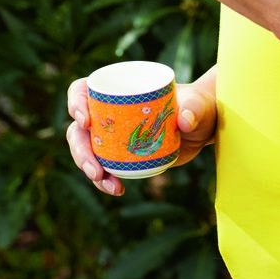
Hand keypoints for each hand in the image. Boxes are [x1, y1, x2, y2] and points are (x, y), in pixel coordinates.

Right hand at [65, 66, 217, 197]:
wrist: (204, 127)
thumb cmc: (198, 105)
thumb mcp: (197, 104)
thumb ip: (194, 107)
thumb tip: (184, 120)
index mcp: (118, 89)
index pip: (83, 90)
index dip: (75, 102)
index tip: (85, 120)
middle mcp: (109, 111)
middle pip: (79, 128)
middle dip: (80, 150)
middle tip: (94, 169)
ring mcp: (112, 134)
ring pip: (87, 150)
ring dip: (88, 168)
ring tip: (106, 183)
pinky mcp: (120, 154)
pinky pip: (103, 167)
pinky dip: (104, 180)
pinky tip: (117, 189)